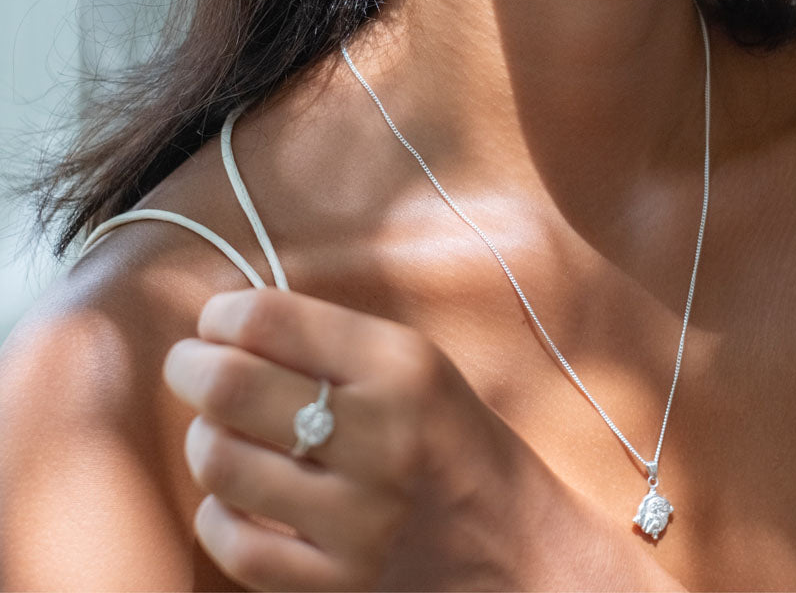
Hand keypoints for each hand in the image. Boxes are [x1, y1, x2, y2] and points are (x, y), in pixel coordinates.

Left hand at [163, 287, 685, 591]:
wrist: (520, 549)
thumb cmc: (453, 440)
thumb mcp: (416, 365)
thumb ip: (330, 339)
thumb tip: (227, 320)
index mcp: (403, 367)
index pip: (268, 318)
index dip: (222, 314)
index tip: (217, 322)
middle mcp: (381, 437)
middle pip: (229, 384)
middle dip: (190, 366)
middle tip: (191, 366)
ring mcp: (359, 519)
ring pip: (218, 460)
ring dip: (206, 437)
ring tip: (227, 431)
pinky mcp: (338, 585)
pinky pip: (231, 540)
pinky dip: (220, 509)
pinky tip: (244, 495)